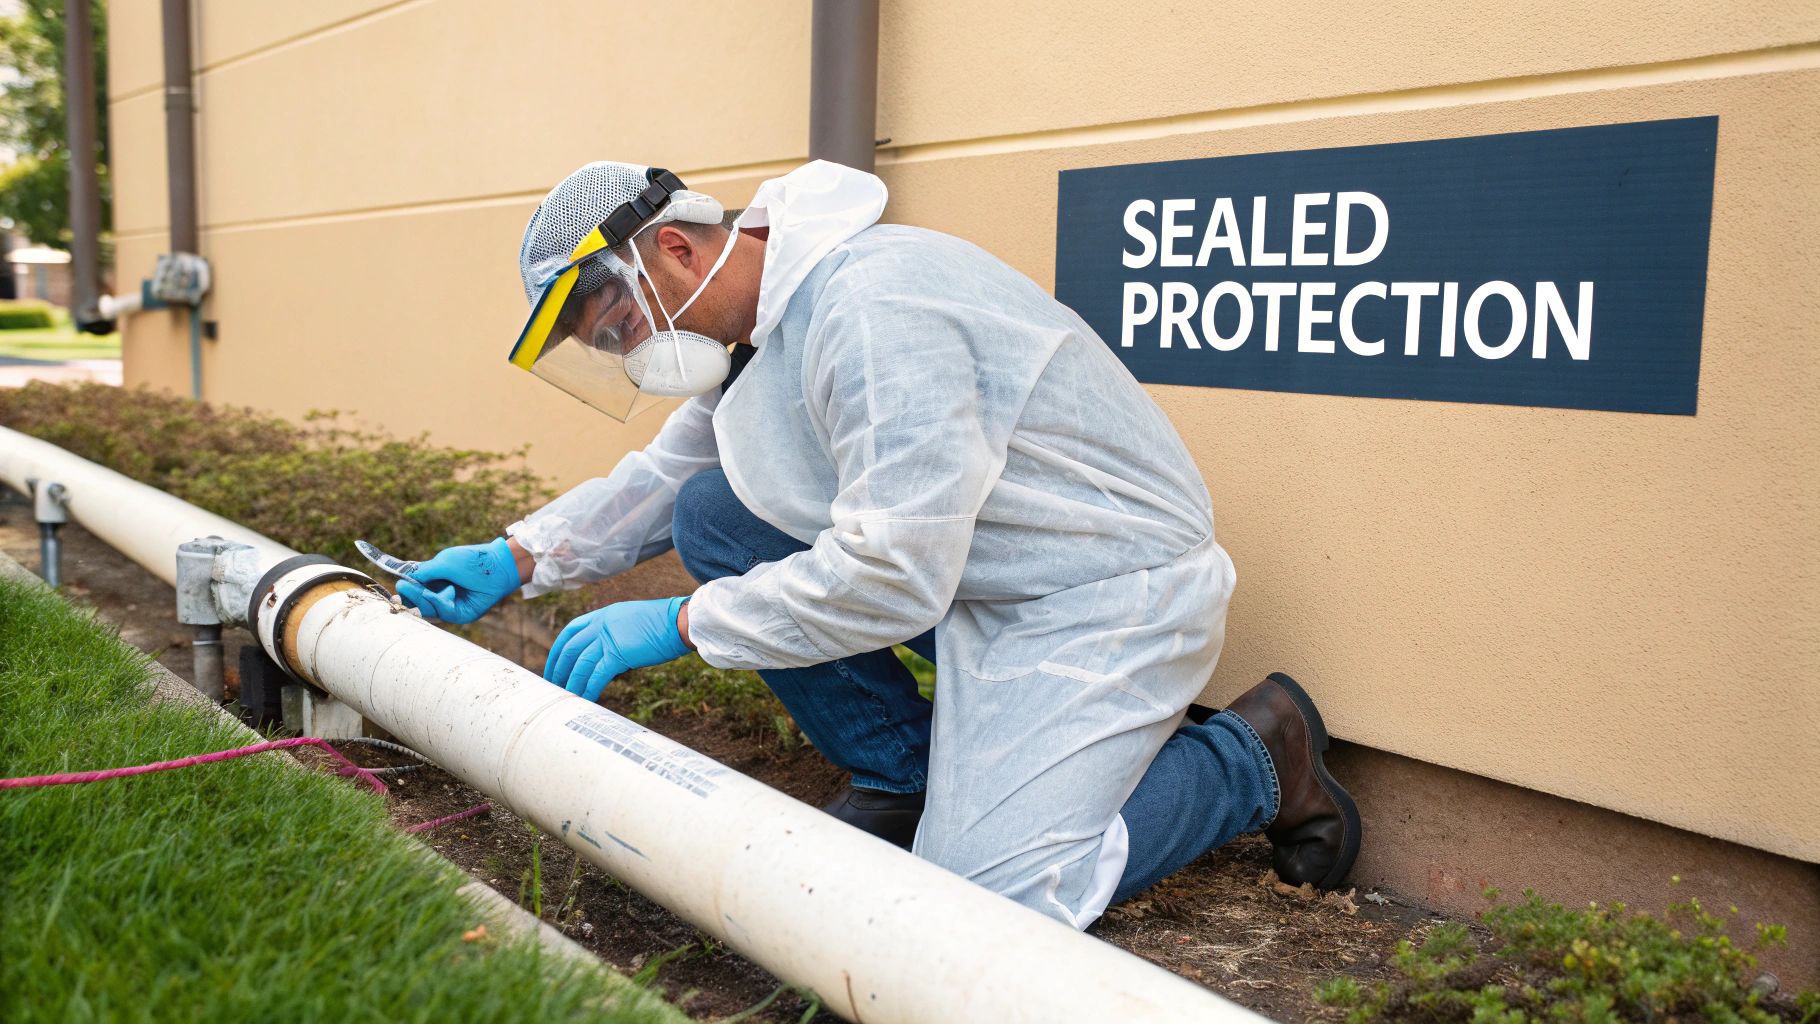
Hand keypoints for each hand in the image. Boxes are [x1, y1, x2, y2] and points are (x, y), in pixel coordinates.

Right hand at [395, 538, 521, 623]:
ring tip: (429, 590)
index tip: (398, 587)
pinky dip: (441, 603)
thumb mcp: (443, 563)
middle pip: (418, 604)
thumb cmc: (472, 561)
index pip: (415, 592)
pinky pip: (445, 613)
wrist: (498, 565)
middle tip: (403, 589)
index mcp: (435, 582)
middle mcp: (441, 596)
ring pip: (429, 611)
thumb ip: (423, 573)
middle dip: (411, 597)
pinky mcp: (462, 615)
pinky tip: (446, 593)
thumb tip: (403, 580)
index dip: (406, 592)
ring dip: (426, 599)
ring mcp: (451, 606)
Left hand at [544, 597, 690, 701]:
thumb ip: (615, 635)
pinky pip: (597, 675)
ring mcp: (608, 638)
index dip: (558, 649)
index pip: (571, 631)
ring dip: (571, 682)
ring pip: (580, 664)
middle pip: (570, 649)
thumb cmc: (664, 624)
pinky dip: (588, 689)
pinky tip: (585, 699)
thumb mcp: (632, 622)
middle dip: (559, 669)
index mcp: (603, 615)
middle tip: (553, 686)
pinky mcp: (618, 653)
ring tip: (566, 697)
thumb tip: (608, 657)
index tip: (554, 664)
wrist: (680, 622)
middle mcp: (601, 624)